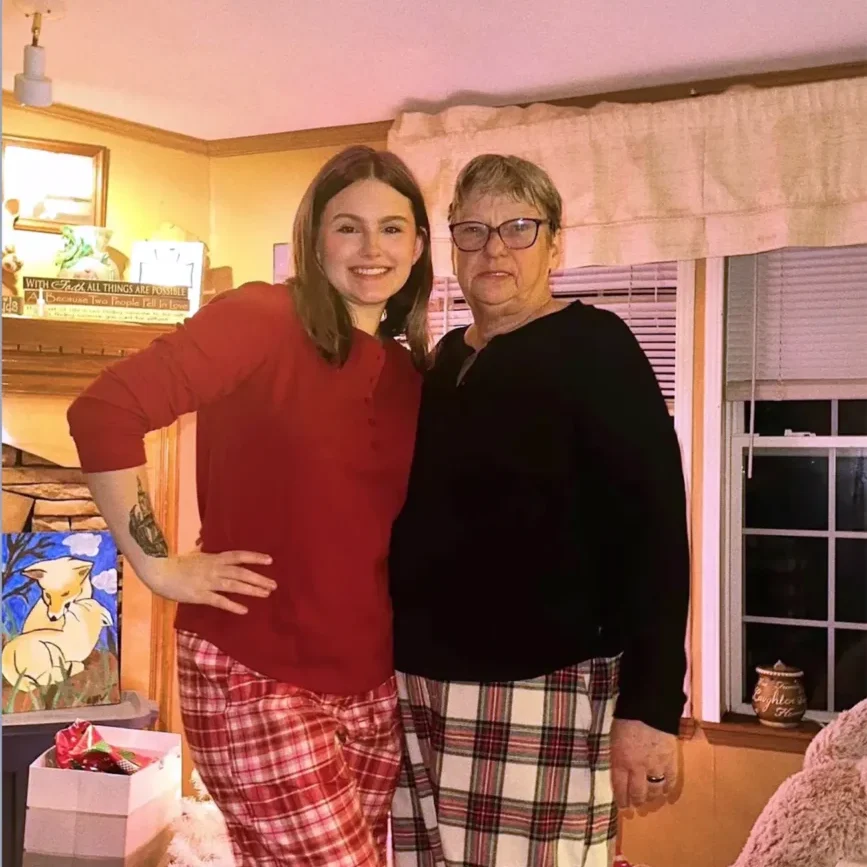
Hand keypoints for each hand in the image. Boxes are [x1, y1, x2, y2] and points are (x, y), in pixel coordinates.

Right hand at [138, 550, 274, 614]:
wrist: (158, 572)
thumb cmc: (175, 564)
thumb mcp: (194, 554)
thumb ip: (203, 550)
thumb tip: (205, 541)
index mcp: (213, 558)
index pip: (238, 556)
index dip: (254, 557)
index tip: (270, 560)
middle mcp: (214, 569)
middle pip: (241, 572)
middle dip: (258, 578)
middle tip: (274, 585)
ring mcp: (207, 582)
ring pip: (233, 585)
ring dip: (251, 590)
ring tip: (266, 594)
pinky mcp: (200, 595)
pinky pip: (219, 601)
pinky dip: (232, 605)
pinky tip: (244, 610)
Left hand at [611, 718, 676, 809]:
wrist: (649, 707)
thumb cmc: (626, 719)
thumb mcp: (614, 739)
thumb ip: (617, 757)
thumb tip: (620, 773)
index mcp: (620, 761)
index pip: (620, 788)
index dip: (622, 800)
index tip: (623, 807)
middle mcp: (637, 768)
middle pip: (638, 793)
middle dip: (636, 801)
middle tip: (636, 805)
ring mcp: (656, 766)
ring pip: (654, 790)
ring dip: (652, 797)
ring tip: (649, 798)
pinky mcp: (671, 761)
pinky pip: (670, 781)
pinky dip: (668, 789)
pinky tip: (666, 793)